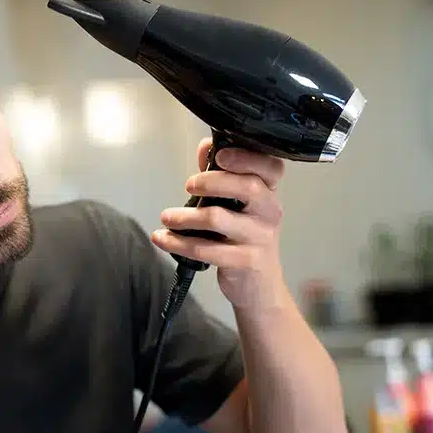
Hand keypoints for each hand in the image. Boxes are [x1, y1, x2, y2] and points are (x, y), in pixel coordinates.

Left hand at [151, 137, 289, 311]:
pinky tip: (162, 238)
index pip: (270, 167)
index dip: (246, 157)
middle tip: (188, 186)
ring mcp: (259, 238)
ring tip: (166, 217)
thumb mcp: (239, 206)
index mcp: (269, 193)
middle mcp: (270, 212)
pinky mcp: (244, 261)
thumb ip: (222, 175)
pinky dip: (177, 242)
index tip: (220, 155)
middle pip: (246, 187)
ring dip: (185, 216)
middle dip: (211, 181)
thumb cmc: (244, 237)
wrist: (259, 285)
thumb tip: (205, 147)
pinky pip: (204, 249)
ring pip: (218, 218)